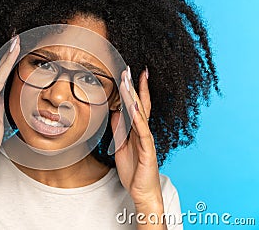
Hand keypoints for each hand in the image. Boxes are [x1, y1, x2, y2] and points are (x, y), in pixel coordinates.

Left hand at [111, 67, 162, 207]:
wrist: (142, 193)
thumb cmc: (133, 171)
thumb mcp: (121, 147)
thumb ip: (119, 130)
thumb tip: (114, 114)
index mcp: (137, 131)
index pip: (136, 106)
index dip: (133, 90)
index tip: (129, 74)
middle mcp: (144, 132)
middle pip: (140, 105)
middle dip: (134, 87)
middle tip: (129, 69)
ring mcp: (147, 140)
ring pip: (141, 114)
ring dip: (135, 97)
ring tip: (130, 81)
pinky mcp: (148, 150)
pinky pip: (143, 132)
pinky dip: (139, 118)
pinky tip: (135, 107)